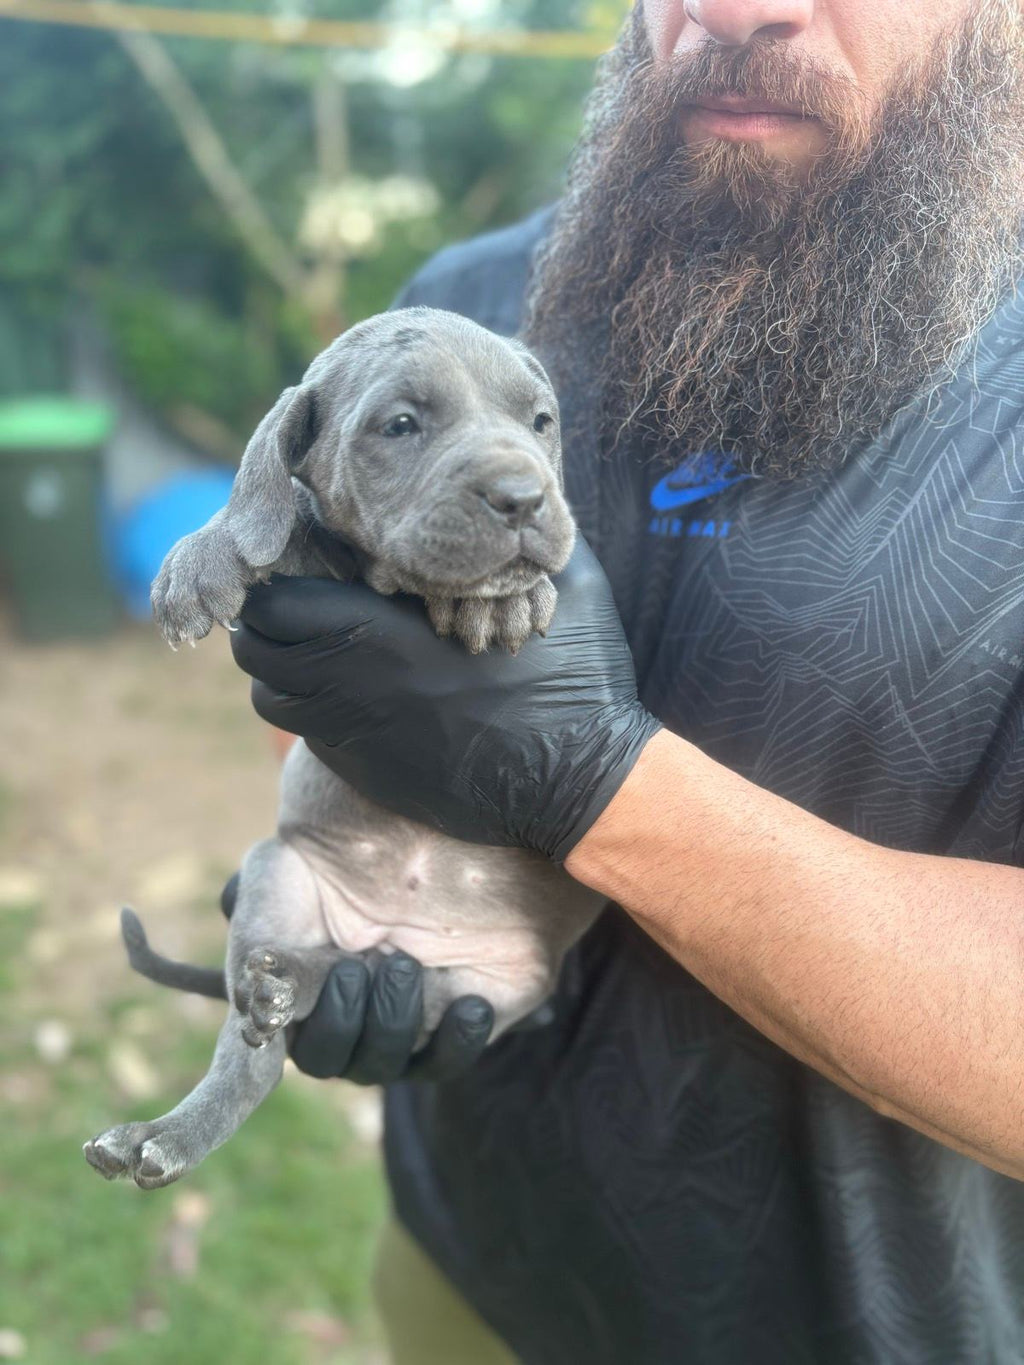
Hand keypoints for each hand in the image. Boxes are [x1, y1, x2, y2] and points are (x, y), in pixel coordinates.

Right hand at [219, 873, 494, 1082]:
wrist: (435, 817)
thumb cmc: (344, 847)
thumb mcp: (277, 876)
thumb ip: (255, 947)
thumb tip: (258, 1018)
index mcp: (291, 985)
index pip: (264, 1045)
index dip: (260, 1049)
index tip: (281, 1010)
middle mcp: (343, 1011)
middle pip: (327, 1061)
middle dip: (339, 1023)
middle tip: (356, 970)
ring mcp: (400, 1021)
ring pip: (384, 1067)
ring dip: (391, 1025)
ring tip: (405, 965)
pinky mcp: (454, 1020)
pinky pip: (448, 1060)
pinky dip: (456, 1040)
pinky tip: (468, 1004)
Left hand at [231, 537, 660, 860]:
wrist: (578, 780)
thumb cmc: (571, 682)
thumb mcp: (564, 587)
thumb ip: (530, 541)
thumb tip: (528, 497)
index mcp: (381, 630)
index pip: (275, 601)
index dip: (273, 578)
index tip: (297, 563)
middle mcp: (351, 684)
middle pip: (254, 647)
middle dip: (261, 622)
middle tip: (292, 603)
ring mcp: (355, 734)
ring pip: (270, 697)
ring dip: (280, 668)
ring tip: (314, 648)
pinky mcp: (368, 773)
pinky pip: (306, 735)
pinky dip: (311, 711)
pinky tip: (353, 694)